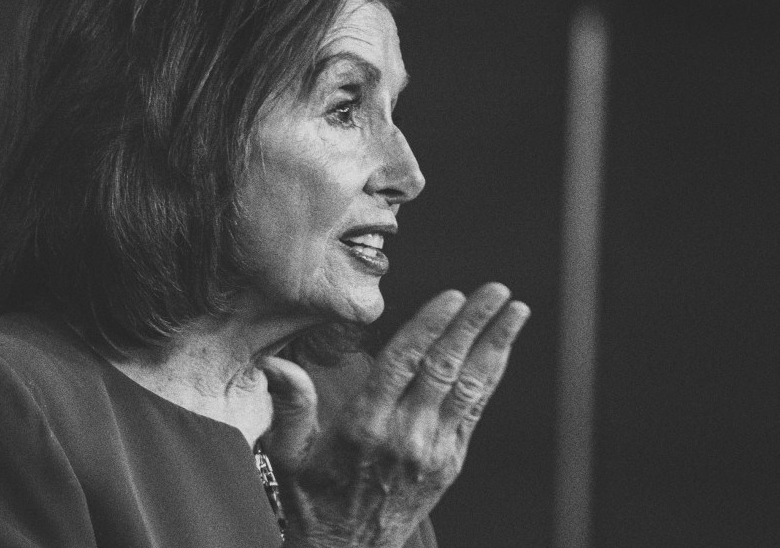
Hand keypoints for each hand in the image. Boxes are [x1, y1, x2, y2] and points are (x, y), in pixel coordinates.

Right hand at [260, 283, 529, 547]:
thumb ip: (289, 404)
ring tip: (515, 310)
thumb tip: (274, 363)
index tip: (451, 296)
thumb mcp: (288, 454)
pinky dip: (490, 375)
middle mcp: (404, 435)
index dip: (430, 327)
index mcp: (364, 426)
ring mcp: (433, 449)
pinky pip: (474, 409)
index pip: (402, 364)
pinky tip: (501, 349)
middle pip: (444, 368)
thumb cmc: (314, 500)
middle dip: (473, 325)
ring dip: (495, 344)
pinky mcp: (450, 461)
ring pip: (469, 386)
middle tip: (495, 289)